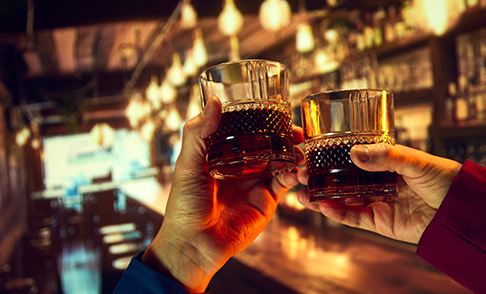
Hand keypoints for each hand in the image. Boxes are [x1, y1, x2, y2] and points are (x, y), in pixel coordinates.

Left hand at [142, 96, 305, 292]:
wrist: (194, 245)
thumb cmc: (184, 206)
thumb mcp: (187, 164)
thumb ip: (199, 133)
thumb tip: (214, 102)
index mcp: (219, 153)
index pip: (243, 129)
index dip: (259, 118)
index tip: (274, 107)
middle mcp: (239, 165)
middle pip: (266, 143)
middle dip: (283, 134)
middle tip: (296, 129)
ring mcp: (254, 182)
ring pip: (280, 160)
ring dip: (293, 152)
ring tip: (301, 148)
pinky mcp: (266, 200)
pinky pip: (285, 182)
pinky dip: (294, 174)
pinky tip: (296, 169)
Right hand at [297, 143, 460, 243]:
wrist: (461, 210)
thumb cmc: (444, 178)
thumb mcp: (414, 160)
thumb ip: (385, 156)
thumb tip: (354, 153)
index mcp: (384, 163)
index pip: (350, 159)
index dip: (329, 157)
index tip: (309, 154)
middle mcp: (377, 181)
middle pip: (341, 180)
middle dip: (319, 178)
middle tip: (299, 174)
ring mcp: (377, 202)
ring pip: (342, 200)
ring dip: (321, 197)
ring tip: (302, 193)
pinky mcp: (380, 222)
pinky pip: (354, 217)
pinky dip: (337, 213)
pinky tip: (323, 206)